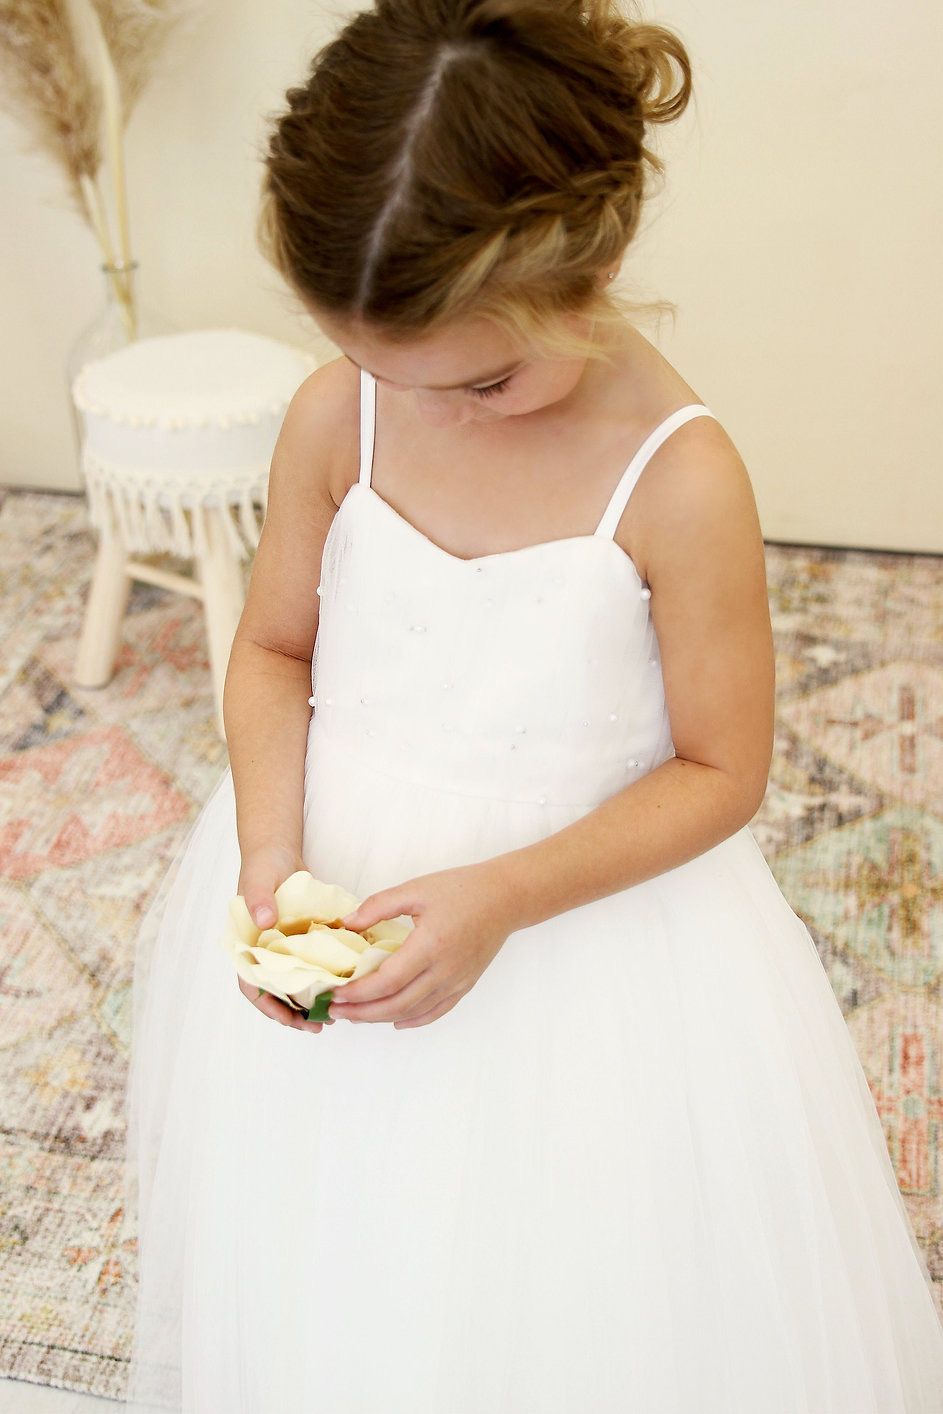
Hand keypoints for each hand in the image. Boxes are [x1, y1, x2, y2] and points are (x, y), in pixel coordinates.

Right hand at [236, 841, 331, 1033]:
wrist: (277, 850)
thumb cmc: (262, 865)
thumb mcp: (258, 880)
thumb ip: (258, 899)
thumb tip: (264, 922)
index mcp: (246, 945)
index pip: (252, 985)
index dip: (269, 1006)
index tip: (290, 1018)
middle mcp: (263, 951)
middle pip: (275, 993)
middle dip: (294, 1013)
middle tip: (318, 1025)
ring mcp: (282, 949)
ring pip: (293, 984)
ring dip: (309, 1002)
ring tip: (331, 1014)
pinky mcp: (299, 942)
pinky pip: (309, 966)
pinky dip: (321, 978)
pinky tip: (341, 986)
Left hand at [329, 860, 516, 1027]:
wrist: (505, 898)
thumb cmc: (462, 889)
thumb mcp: (416, 889)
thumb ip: (379, 905)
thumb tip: (347, 924)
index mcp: (430, 945)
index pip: (388, 980)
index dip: (359, 992)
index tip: (335, 993)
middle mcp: (444, 970)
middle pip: (397, 1004)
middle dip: (362, 1012)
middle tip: (336, 1010)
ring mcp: (457, 981)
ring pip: (414, 1012)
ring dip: (382, 1018)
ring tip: (356, 1015)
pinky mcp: (465, 984)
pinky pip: (436, 1011)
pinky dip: (413, 1020)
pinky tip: (395, 1020)